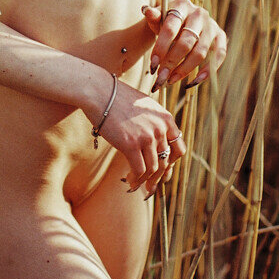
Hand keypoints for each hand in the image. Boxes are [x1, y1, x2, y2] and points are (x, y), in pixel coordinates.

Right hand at [86, 77, 185, 195]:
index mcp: (166, 119)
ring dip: (145, 181)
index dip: (172, 163)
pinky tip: (128, 181)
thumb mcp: (144, 107)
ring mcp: (147, 136)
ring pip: (153, 169)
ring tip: (134, 184)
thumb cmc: (117, 98)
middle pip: (165, 161)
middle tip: (150, 186)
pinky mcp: (131, 144)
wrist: (99, 91)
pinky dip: (135, 180)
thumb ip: (153, 122)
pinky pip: (139, 170)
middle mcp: (160, 128)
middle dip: (158, 177)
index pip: (179, 148)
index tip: (163, 171)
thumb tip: (154, 144)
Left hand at [142, 0, 227, 88]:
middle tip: (160, 78)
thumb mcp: (157, 17)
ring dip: (185, 70)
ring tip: (170, 80)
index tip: (152, 66)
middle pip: (186, 42)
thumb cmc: (166, 20)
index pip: (170, 28)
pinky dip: (207, 72)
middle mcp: (199, 13)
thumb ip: (153, 16)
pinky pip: (219, 56)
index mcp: (182, 5)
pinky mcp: (221, 36)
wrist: (182, 18)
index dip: (161, 48)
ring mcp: (212, 25)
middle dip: (171, 62)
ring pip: (200, 52)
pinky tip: (192, 83)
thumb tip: (147, 10)